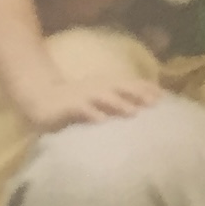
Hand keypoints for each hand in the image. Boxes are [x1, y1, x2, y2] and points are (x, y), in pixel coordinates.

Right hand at [15, 68, 164, 134]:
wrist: (40, 98)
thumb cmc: (74, 103)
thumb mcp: (97, 100)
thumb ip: (117, 103)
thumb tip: (142, 110)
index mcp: (105, 85)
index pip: (130, 84)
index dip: (146, 88)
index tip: (164, 97)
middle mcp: (97, 88)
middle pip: (121, 88)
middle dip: (139, 94)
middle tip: (155, 104)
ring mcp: (82, 96)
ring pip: (103, 97)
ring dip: (119, 103)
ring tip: (133, 112)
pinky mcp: (68, 106)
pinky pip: (81, 110)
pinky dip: (92, 114)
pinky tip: (101, 121)